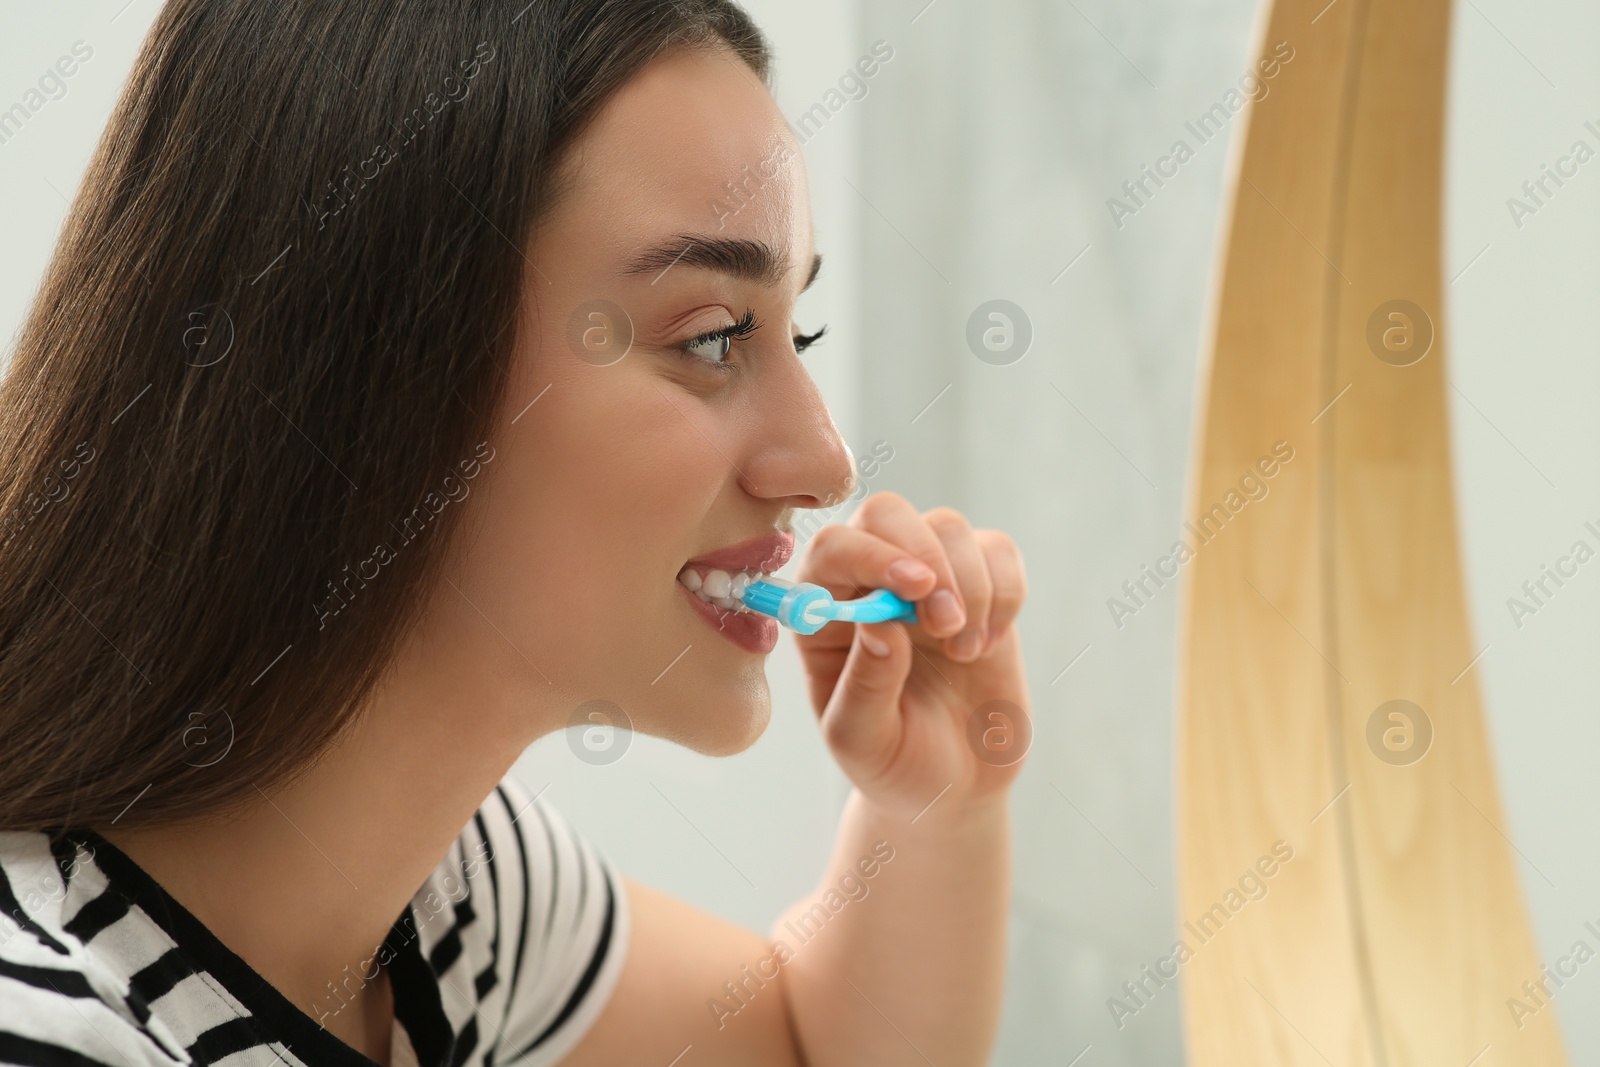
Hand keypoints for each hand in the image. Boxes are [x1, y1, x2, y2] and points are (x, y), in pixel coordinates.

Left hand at [793, 492, 1030, 819]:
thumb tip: (880, 623)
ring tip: (965, 651)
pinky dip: (1005, 591)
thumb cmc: (893, 764)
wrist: (954, 786)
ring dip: (969, 585)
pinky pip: (998, 552)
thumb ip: (865, 686)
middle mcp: (870, 583)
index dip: (871, 553)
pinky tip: (988, 643)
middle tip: (946, 622)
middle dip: (926, 555)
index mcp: (823, 612)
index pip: (834, 548)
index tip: (917, 587)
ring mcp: (928, 579)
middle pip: (888, 513)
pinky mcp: (981, 586)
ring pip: (948, 527)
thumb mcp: (864, 742)